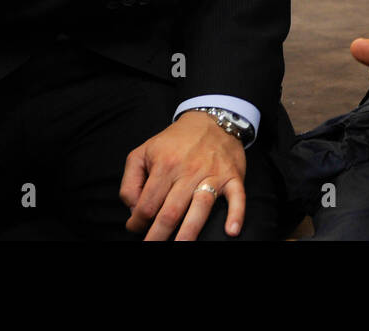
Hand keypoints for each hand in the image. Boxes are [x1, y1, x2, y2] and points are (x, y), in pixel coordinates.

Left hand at [119, 111, 246, 240]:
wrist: (211, 119)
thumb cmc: (175, 141)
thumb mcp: (143, 152)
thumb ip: (130, 182)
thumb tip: (133, 209)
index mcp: (165, 165)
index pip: (147, 204)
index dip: (137, 222)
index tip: (136, 227)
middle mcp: (189, 170)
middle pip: (171, 212)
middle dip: (158, 236)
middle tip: (151, 248)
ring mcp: (213, 174)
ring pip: (200, 207)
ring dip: (189, 233)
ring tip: (180, 248)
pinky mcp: (233, 176)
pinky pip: (237, 197)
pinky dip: (236, 214)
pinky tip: (231, 230)